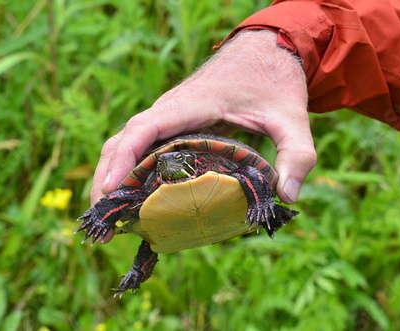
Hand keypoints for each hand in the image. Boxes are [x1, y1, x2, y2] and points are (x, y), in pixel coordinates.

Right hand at [90, 30, 315, 243]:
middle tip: (103, 220)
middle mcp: (170, 109)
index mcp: (191, 105)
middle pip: (122, 140)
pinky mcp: (173, 122)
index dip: (123, 159)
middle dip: (106, 177)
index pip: (143, 129)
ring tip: (109, 214)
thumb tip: (288, 198)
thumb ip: (296, 154)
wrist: (265, 50)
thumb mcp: (292, 117)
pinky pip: (140, 144)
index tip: (110, 190)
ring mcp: (168, 115)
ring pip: (125, 142)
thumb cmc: (273, 80)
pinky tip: (132, 195)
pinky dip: (127, 168)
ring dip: (111, 174)